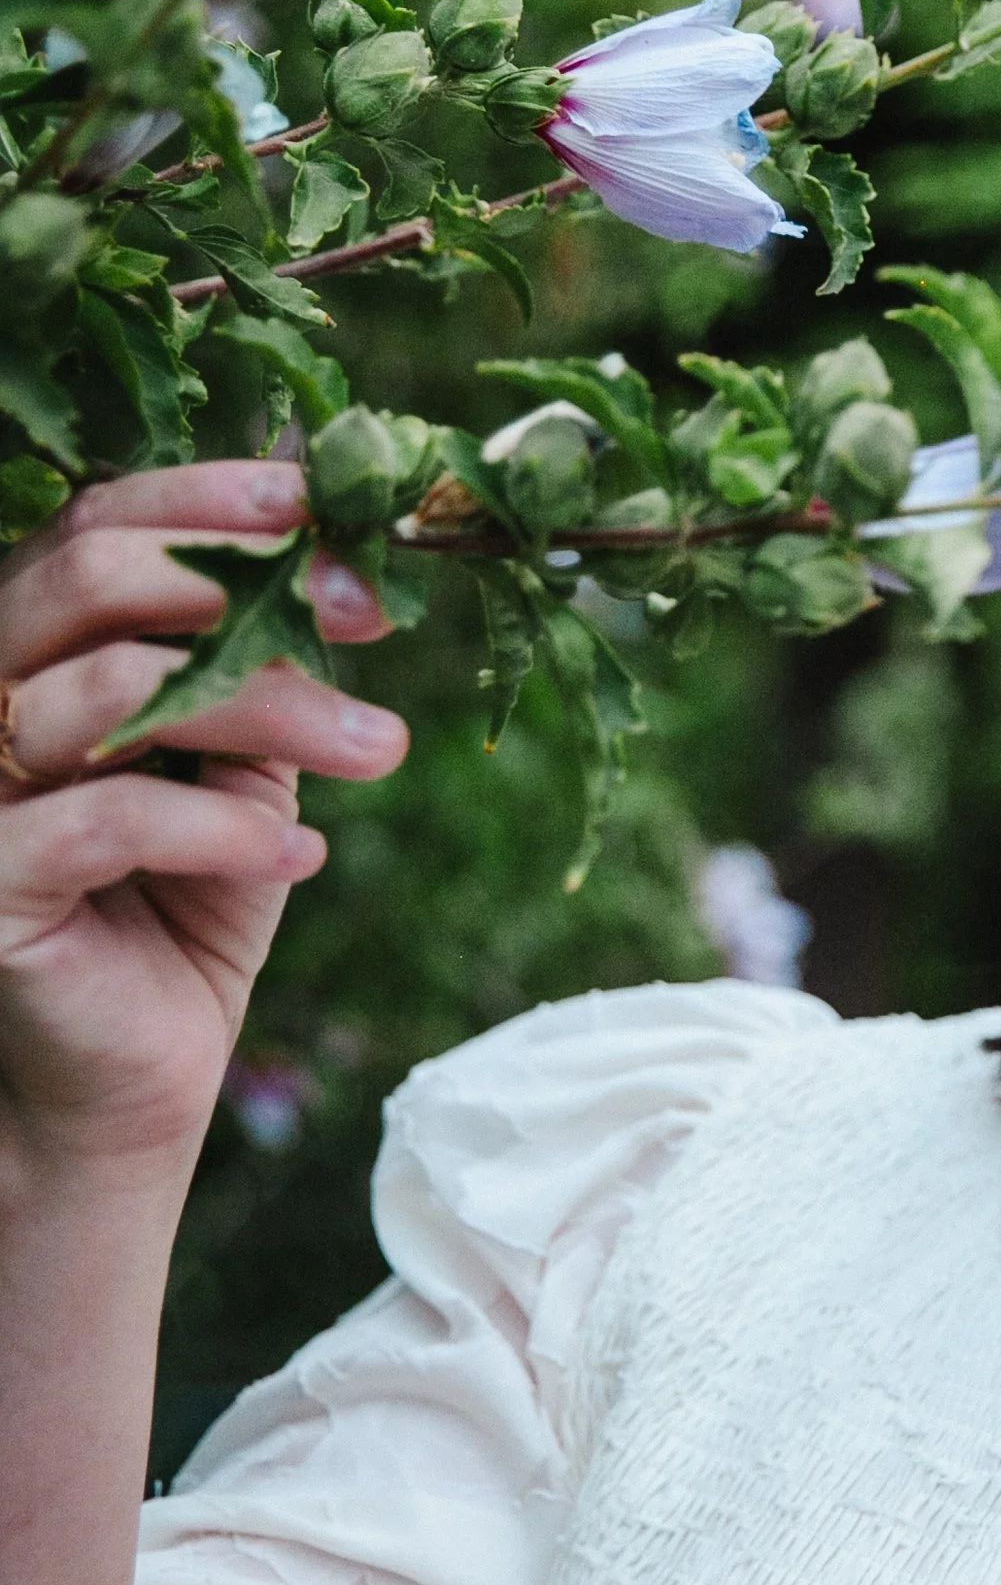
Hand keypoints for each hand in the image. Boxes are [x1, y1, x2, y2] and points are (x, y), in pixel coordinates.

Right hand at [0, 464, 406, 1171]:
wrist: (136, 1082)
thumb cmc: (186, 910)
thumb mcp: (243, 772)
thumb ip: (262, 674)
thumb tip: (344, 564)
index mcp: (38, 647)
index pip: (98, 523)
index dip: (214, 502)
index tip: (334, 517)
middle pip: (87, 574)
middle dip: (246, 579)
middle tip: (371, 613)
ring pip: (107, 688)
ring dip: (268, 704)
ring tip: (379, 746)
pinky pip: (102, 820)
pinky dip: (221, 831)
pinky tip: (300, 861)